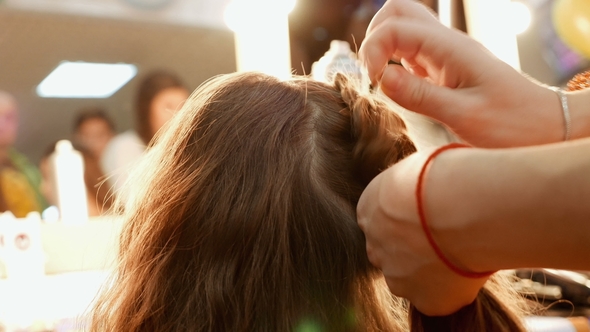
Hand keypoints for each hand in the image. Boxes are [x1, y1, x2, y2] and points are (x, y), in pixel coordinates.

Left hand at [357, 151, 488, 315]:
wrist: (459, 206)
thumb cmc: (441, 176)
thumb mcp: (414, 169)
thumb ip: (408, 187)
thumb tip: (421, 185)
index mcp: (368, 211)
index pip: (379, 223)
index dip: (405, 222)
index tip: (427, 218)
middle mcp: (374, 246)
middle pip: (389, 254)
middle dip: (411, 250)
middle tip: (443, 238)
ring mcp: (397, 277)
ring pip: (410, 279)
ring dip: (430, 270)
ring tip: (461, 251)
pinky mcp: (425, 301)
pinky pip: (438, 298)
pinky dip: (452, 288)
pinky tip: (469, 268)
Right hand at [359, 0, 562, 147]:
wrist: (545, 127)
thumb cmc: (513, 124)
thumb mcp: (464, 115)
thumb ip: (419, 96)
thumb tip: (382, 78)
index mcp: (451, 48)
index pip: (395, 27)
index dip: (373, 50)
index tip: (373, 83)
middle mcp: (446, 44)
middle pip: (397, 12)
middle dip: (374, 37)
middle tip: (374, 74)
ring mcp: (444, 55)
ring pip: (402, 29)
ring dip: (383, 48)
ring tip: (382, 82)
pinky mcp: (444, 69)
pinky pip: (411, 53)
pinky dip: (394, 64)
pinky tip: (399, 89)